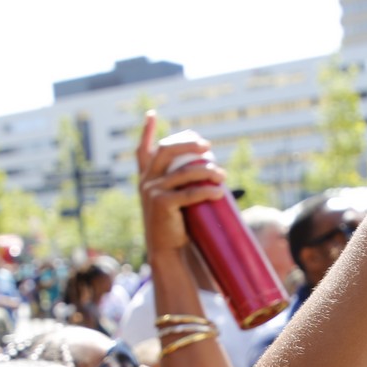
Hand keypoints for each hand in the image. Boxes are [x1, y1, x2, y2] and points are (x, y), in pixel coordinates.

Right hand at [134, 112, 225, 255]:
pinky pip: (189, 192)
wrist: (168, 253)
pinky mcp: (162, 204)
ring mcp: (152, 192)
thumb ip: (185, 186)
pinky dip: (206, 190)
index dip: (147, 131)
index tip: (151, 113)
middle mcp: (146, 182)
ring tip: (223, 174)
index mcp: (147, 179)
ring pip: (183, 172)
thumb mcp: (177, 203)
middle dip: (188, 143)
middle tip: (208, 147)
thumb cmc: (177, 228)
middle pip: (166, 150)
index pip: (143, 150)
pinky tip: (219, 191)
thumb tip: (217, 172)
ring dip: (206, 170)